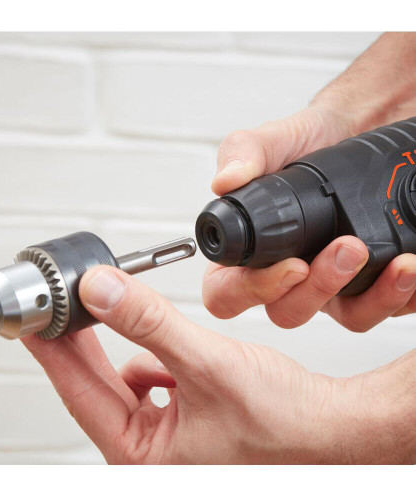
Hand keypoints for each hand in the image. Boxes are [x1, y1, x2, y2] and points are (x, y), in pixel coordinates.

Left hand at [22, 266, 414, 463]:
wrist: (332, 428)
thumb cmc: (285, 423)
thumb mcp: (208, 365)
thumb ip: (150, 324)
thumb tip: (102, 292)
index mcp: (144, 458)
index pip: (80, 394)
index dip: (53, 351)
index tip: (32, 321)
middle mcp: (150, 454)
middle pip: (97, 387)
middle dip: (83, 344)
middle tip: (64, 307)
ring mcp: (166, 439)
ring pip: (126, 381)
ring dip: (131, 350)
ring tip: (138, 326)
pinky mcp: (182, 420)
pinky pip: (151, 383)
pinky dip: (156, 360)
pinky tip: (171, 354)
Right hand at [203, 34, 415, 331]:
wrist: (358, 128)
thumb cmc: (307, 141)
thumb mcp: (270, 141)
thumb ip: (242, 155)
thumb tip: (224, 182)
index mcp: (250, 252)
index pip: (227, 293)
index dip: (250, 292)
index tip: (291, 265)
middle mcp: (287, 274)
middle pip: (287, 312)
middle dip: (319, 289)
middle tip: (346, 247)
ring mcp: (332, 283)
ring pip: (346, 318)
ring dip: (372, 298)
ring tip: (397, 262)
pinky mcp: (370, 283)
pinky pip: (387, 306)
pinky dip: (403, 294)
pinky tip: (411, 267)